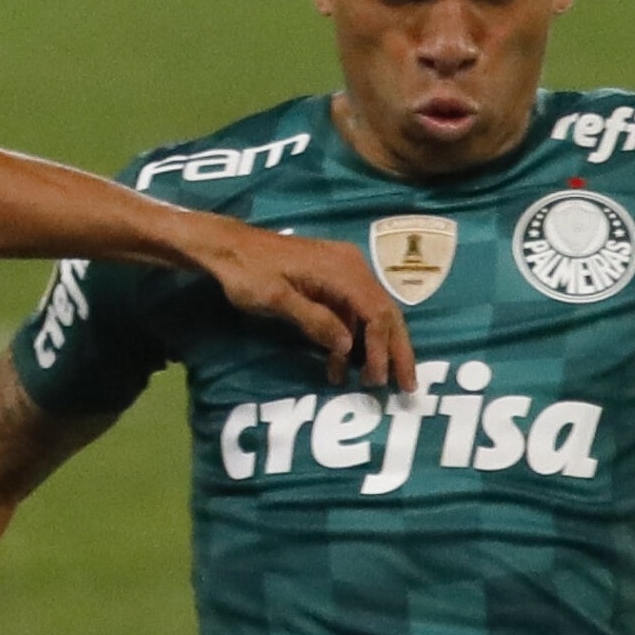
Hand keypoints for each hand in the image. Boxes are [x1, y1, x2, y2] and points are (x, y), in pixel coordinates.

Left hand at [184, 219, 419, 392]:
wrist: (227, 248)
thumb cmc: (249, 272)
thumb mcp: (277, 299)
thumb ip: (314, 321)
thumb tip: (348, 346)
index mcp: (342, 269)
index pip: (376, 312)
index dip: (382, 348)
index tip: (379, 379)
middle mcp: (351, 267)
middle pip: (384, 313)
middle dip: (395, 351)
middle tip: (406, 386)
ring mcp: (343, 273)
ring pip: (371, 315)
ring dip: (372, 350)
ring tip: (370, 383)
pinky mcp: (331, 281)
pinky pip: (352, 312)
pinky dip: (350, 340)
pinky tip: (339, 366)